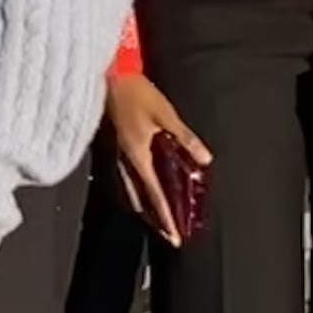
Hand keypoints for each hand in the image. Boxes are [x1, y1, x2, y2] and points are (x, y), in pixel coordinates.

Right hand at [104, 73, 212, 242]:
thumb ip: (185, 138)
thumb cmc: (136, 93)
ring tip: (153, 218)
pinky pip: (122, 177)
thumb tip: (206, 160)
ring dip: (142, 207)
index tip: (174, 236)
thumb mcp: (165, 113)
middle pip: (138, 198)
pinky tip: (138, 188)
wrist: (107, 75)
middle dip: (153, 218)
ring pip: (128, 189)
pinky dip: (133, 191)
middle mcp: (124, 160)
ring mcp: (115, 153)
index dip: (165, 217)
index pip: (154, 194)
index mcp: (138, 155)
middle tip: (167, 234)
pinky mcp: (111, 145)